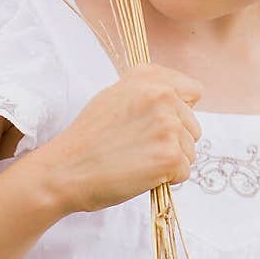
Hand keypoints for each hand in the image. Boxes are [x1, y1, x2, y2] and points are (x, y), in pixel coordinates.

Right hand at [36, 62, 202, 213]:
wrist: (66, 170)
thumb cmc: (87, 139)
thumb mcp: (113, 96)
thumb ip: (147, 90)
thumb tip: (180, 99)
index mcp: (148, 78)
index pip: (193, 91)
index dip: (180, 112)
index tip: (159, 125)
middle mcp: (161, 96)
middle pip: (193, 126)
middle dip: (173, 141)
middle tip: (138, 148)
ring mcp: (168, 125)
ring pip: (190, 151)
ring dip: (169, 161)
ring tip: (136, 160)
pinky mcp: (169, 155)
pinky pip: (184, 172)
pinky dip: (166, 180)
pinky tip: (139, 174)